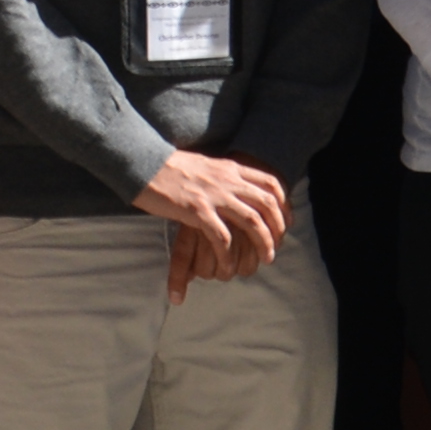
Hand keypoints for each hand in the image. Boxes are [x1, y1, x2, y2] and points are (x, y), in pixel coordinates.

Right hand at [137, 146, 291, 297]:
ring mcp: (213, 195)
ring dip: (263, 243)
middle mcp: (228, 180)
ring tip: (265, 259)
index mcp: (231, 168)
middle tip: (278, 246)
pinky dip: (228, 254)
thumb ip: (221, 175)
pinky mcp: (196, 210)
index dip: (284, 204)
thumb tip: (231, 184)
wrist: (143, 162)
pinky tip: (228, 266)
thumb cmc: (168, 166)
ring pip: (251, 221)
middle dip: (277, 227)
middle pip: (267, 204)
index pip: (270, 183)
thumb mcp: (204, 164)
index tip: (287, 221)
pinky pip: (221, 237)